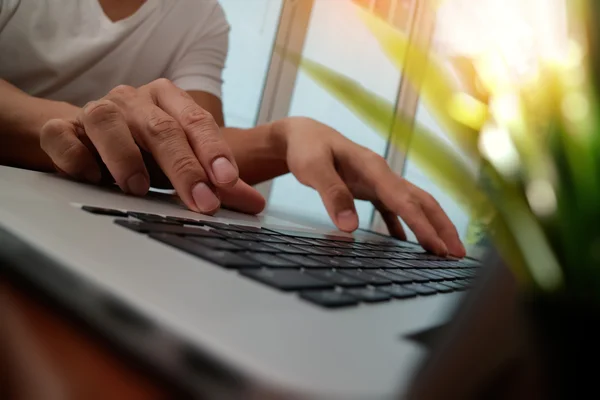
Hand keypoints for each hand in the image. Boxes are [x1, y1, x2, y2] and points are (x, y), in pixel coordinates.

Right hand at [40, 79, 264, 214]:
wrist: (92, 139)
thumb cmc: (147, 152)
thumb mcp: (185, 165)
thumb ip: (219, 183)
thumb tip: (256, 205)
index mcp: (168, 100)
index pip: (196, 121)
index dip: (213, 150)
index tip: (227, 181)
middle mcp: (133, 100)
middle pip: (160, 127)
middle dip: (183, 167)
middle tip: (201, 201)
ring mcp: (96, 111)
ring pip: (107, 121)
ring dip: (125, 156)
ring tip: (139, 189)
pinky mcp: (62, 128)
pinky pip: (63, 136)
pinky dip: (76, 156)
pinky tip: (92, 178)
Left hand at [274, 117, 464, 256]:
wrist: (302, 134)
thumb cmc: (306, 148)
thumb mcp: (313, 169)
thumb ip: (332, 195)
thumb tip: (349, 228)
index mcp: (373, 167)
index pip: (404, 200)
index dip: (422, 225)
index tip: (438, 248)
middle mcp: (382, 173)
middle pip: (421, 201)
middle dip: (442, 227)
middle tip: (458, 255)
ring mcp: (378, 181)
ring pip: (414, 204)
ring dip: (431, 226)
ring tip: (445, 252)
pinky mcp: (370, 188)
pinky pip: (394, 208)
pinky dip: (404, 225)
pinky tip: (406, 243)